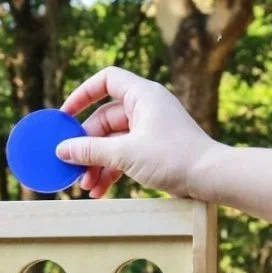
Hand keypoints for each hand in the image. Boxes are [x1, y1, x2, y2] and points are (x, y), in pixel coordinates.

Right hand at [55, 66, 218, 199]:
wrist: (209, 177)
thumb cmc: (173, 157)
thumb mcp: (126, 154)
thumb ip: (91, 151)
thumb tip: (62, 150)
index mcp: (142, 95)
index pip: (106, 81)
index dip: (83, 94)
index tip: (65, 116)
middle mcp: (145, 108)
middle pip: (103, 120)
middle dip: (86, 146)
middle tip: (73, 168)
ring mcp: (148, 129)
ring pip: (111, 142)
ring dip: (96, 164)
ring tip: (86, 186)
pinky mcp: (151, 149)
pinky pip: (122, 155)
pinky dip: (110, 171)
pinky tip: (99, 191)